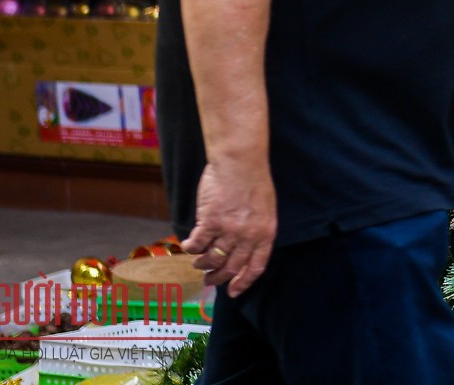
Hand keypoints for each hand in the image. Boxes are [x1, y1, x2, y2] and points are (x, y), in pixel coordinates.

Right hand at [183, 157, 276, 296]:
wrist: (240, 161)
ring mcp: (229, 231)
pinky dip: (190, 247)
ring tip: (197, 262)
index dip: (243, 282)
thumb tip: (242, 248)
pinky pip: (196, 244)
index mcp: (266, 233)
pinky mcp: (210, 222)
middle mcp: (248, 236)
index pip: (256, 266)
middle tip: (208, 281)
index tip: (233, 292)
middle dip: (218, 278)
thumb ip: (256, 229)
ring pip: (211, 259)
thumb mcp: (265, 208)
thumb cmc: (253, 180)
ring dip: (202, 264)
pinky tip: (187, 244)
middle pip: (231, 267)